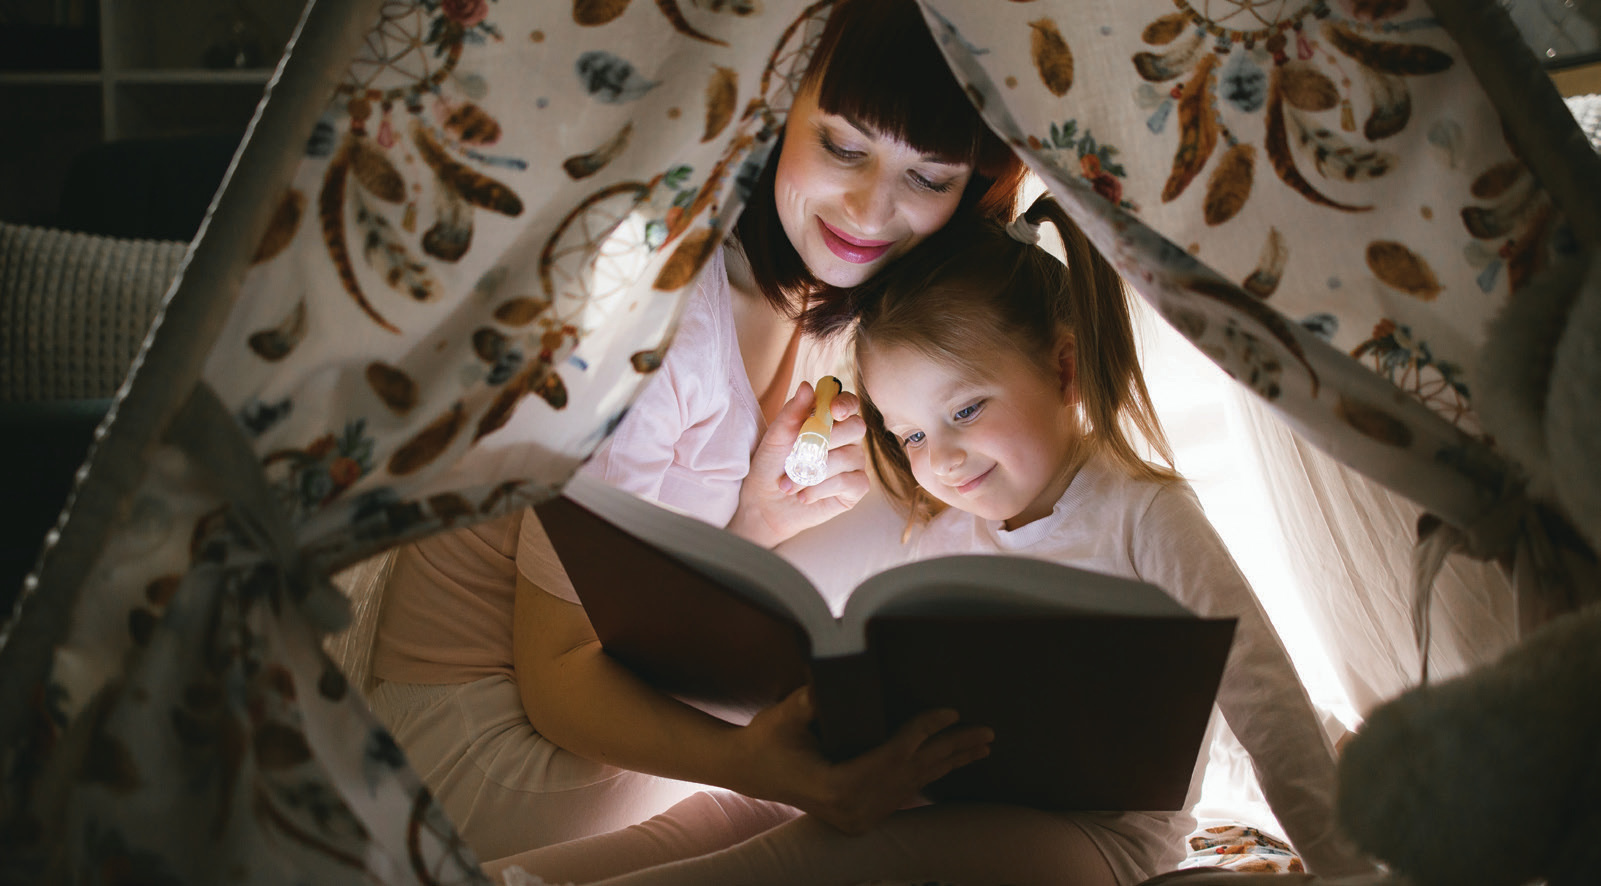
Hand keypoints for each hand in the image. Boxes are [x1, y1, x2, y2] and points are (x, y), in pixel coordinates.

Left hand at [726, 380, 870, 547]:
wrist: (766, 504)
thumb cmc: (771, 466)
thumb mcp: (775, 437)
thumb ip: (792, 412)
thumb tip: (806, 386)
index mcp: (829, 420)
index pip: (848, 403)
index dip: (845, 403)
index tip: (834, 411)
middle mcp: (847, 439)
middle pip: (856, 427)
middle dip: (826, 442)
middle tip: (798, 457)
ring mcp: (854, 463)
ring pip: (849, 457)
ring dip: (814, 472)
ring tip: (789, 484)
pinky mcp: (856, 487)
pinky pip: (851, 482)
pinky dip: (823, 489)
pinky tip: (805, 495)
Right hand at [735, 686, 992, 834]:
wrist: (749, 770)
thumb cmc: (767, 739)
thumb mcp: (785, 715)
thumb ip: (810, 699)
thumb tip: (833, 671)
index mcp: (838, 785)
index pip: (895, 754)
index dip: (925, 730)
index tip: (951, 711)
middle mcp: (854, 807)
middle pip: (915, 773)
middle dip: (953, 751)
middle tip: (988, 733)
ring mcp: (858, 817)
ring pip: (914, 786)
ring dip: (947, 765)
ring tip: (980, 748)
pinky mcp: (859, 816)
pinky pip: (903, 794)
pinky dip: (927, 777)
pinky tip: (948, 765)